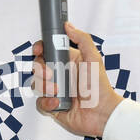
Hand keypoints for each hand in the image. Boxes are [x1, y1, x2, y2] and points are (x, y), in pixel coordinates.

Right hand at [32, 21, 122, 137]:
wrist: (102, 114)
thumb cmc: (100, 87)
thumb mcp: (93, 58)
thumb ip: (82, 39)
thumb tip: (68, 25)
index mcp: (68, 62)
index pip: (47, 51)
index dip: (40, 49)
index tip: (39, 50)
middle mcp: (60, 75)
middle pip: (38, 66)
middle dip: (40, 69)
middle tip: (50, 74)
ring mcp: (55, 90)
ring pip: (37, 84)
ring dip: (44, 87)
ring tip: (57, 91)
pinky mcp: (53, 105)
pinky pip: (40, 102)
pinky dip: (47, 103)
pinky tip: (58, 103)